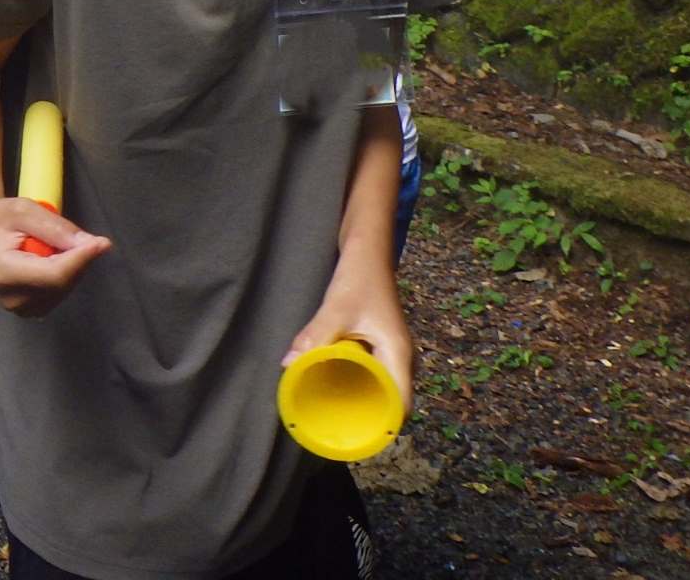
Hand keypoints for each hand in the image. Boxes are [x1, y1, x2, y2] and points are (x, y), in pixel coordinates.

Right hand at [0, 193, 110, 317]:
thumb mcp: (25, 210)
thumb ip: (56, 228)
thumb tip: (91, 243)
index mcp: (5, 273)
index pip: (54, 275)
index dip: (81, 260)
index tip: (102, 242)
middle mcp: (12, 297)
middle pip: (62, 284)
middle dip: (78, 259)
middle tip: (78, 236)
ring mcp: (20, 308)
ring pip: (64, 289)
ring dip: (71, 266)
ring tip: (52, 244)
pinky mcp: (29, 309)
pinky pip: (60, 293)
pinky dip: (64, 275)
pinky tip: (51, 259)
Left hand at [284, 255, 413, 414]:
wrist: (368, 248)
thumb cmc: (359, 276)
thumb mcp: (335, 309)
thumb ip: (315, 337)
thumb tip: (288, 364)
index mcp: (399, 355)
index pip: (401, 406)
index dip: (384, 429)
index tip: (359, 441)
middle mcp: (401, 357)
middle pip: (393, 401)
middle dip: (370, 417)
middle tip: (339, 429)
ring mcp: (393, 350)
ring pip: (383, 386)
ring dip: (364, 399)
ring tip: (336, 413)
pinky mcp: (381, 342)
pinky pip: (376, 372)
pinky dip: (360, 382)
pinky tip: (337, 384)